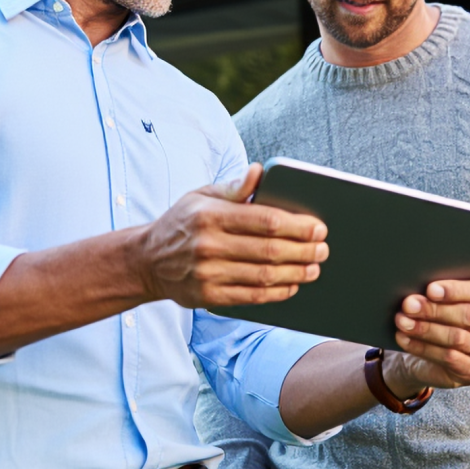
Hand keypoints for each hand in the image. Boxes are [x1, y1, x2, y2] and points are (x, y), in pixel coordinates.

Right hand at [138, 164, 328, 308]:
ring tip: (314, 268)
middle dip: (304, 251)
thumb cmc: (181, 223)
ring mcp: (208, 273)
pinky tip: (292, 285)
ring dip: (296, 273)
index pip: (265, 220)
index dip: (298, 226)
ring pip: (264, 276)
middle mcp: (209, 245)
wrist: (146, 260)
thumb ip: (233, 187)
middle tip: (323, 249)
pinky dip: (277, 293)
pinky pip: (252, 297)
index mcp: (211, 215)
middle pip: (270, 250)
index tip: (319, 228)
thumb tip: (260, 171)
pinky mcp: (209, 296)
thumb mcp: (200, 196)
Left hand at [385, 247, 469, 394]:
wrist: (433, 357)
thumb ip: (458, 275)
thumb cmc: (444, 316)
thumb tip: (459, 254)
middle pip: (468, 315)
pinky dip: (423, 347)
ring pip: (456, 338)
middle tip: (407, 304)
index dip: (456, 289)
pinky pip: (449, 358)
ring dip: (425, 328)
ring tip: (401, 320)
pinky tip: (405, 338)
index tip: (430, 288)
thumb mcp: (450, 296)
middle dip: (434, 309)